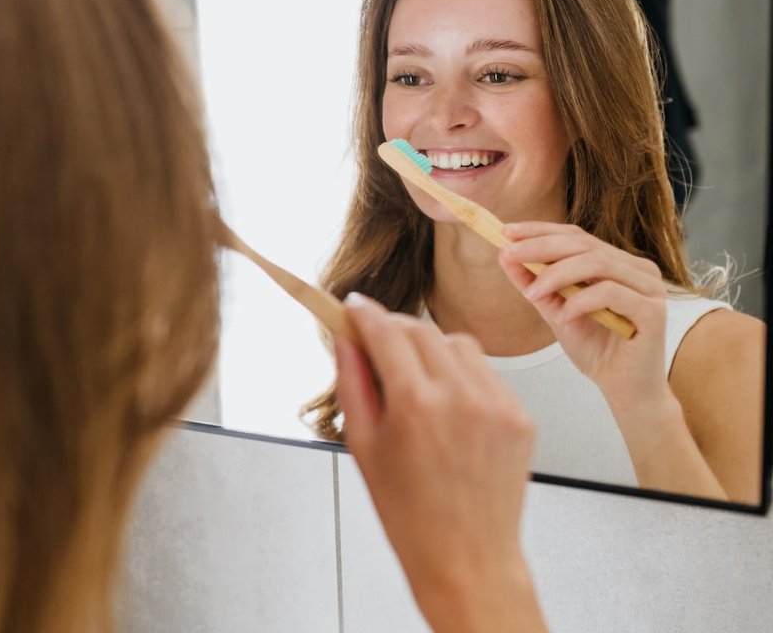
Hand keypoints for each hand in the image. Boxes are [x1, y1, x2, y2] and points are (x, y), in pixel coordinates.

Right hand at [335, 293, 545, 632]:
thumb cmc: (411, 515)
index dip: (366, 314)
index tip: (355, 307)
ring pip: (457, 342)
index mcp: (415, 406)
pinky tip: (450, 403)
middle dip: (394, 328)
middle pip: (421, 329)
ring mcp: (496, 404)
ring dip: (432, 347)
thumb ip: (352, 384)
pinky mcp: (519, 414)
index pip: (386, 332)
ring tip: (418, 379)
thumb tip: (346, 340)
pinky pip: (486, 371)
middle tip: (379, 342)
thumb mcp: (364, 448)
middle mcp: (460, 397)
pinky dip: (463, 373)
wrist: (468, 559)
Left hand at [498, 221, 668, 416]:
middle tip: (509, 254)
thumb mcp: (556, 312)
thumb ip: (535, 284)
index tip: (505, 232)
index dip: (540, 230)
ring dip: (556, 275)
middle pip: (583, 244)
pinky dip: (581, 301)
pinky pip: (611, 293)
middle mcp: (637, 269)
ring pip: (597, 263)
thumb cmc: (596, 350)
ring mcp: (648, 288)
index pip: (575, 235)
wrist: (625, 391)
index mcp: (616, 263)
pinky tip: (563, 317)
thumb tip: (505, 256)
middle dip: (540, 246)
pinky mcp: (653, 311)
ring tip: (532, 293)